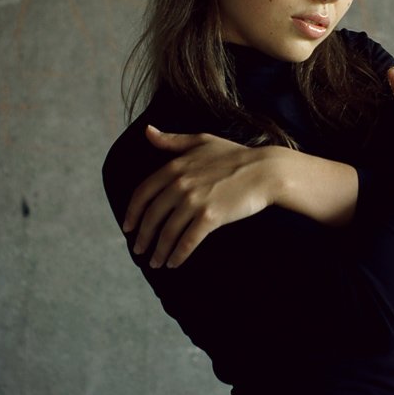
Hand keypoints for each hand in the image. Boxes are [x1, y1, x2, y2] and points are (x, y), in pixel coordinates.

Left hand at [123, 126, 273, 268]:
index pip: (143, 193)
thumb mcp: (201, 141)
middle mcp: (180, 184)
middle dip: (142, 237)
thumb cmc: (235, 155)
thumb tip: (147, 131)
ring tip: (155, 262)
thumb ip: (172, 140)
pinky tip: (174, 263)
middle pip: (152, 216)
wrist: (265, 171)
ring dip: (158, 251)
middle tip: (138, 250)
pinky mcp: (210, 217)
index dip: (132, 213)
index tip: (128, 227)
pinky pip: (187, 241)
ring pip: (167, 232)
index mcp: (175, 167)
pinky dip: (178, 255)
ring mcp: (194, 202)